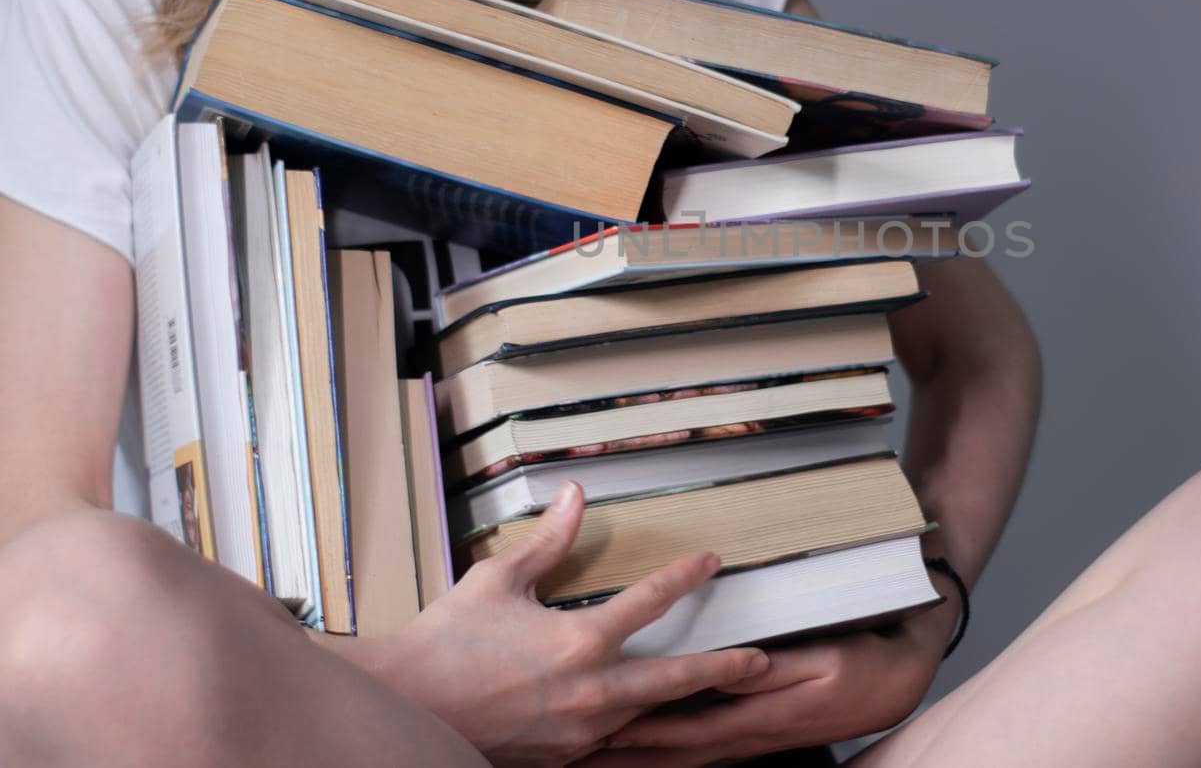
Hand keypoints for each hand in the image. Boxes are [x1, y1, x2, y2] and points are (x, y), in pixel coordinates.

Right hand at [368, 481, 770, 766]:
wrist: (405, 707)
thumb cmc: (446, 640)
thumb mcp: (498, 579)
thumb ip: (548, 541)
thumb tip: (576, 494)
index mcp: (579, 642)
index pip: (649, 602)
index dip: (684, 577)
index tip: (711, 562)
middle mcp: (590, 693)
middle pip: (675, 679)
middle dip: (722, 668)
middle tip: (760, 662)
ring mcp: (578, 733)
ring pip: (647, 716)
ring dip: (682, 703)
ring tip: (718, 693)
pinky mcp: (562, 759)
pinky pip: (612, 743)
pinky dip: (636, 730)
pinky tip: (651, 722)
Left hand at [574, 603, 953, 766]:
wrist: (896, 683)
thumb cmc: (860, 663)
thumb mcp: (821, 659)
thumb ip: (773, 668)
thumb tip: (731, 668)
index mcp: (754, 718)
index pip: (681, 728)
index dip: (636, 729)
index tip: (593, 726)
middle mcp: (744, 736)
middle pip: (669, 751)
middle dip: (619, 752)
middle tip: (572, 749)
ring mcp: (747, 739)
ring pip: (678, 754)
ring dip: (634, 755)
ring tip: (589, 754)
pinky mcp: (752, 732)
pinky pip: (696, 746)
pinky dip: (662, 749)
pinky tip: (642, 747)